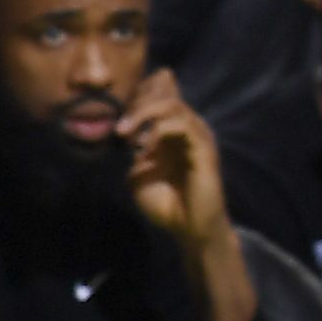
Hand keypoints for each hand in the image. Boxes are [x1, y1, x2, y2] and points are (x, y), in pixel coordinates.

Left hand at [124, 68, 230, 250]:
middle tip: (119, 126)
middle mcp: (188, 130)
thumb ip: (135, 150)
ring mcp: (198, 137)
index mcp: (172, 133)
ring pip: (173, 104)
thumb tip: (126, 133)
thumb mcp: (138, 173)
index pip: (162, 95)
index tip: (117, 111)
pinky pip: (182, 124)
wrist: (188, 229)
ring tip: (123, 133)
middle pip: (166, 92)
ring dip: (143, 113)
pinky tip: (143, 147)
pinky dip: (157, 130)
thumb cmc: (166, 204)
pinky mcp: (204, 149)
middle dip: (137, 102)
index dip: (140, 92)